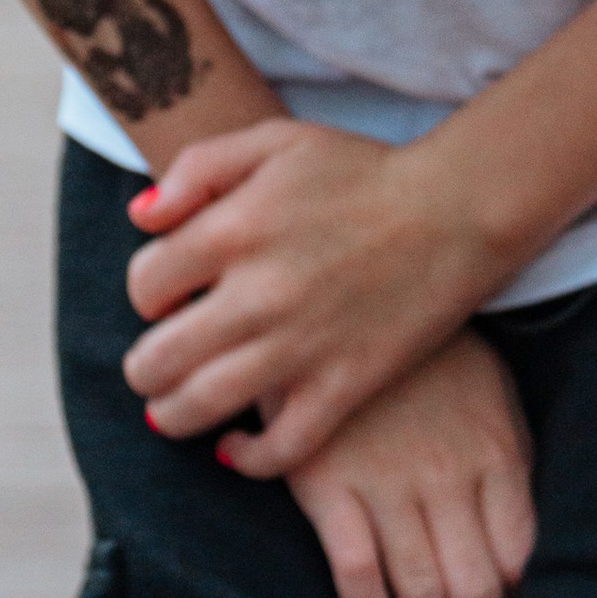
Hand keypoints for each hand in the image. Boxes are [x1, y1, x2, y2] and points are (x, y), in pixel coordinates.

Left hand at [123, 121, 498, 460]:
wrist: (454, 211)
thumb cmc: (362, 171)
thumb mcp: (274, 140)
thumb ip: (199, 167)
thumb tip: (142, 218)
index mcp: (234, 228)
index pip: (145, 284)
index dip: (145, 293)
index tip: (166, 297)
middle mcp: (257, 293)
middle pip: (157, 357)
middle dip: (143, 366)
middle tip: (151, 365)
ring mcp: (300, 346)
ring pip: (201, 406)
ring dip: (170, 415)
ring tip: (168, 411)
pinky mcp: (344, 386)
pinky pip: (279, 448)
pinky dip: (246, 458)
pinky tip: (234, 448)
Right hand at [255, 330, 535, 597]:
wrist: (342, 288)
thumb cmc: (430, 354)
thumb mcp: (492, 395)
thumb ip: (509, 469)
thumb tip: (524, 553)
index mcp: (495, 454)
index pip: (519, 564)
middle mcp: (445, 476)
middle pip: (474, 592)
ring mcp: (385, 480)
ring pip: (421, 592)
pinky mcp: (326, 479)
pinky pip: (354, 569)